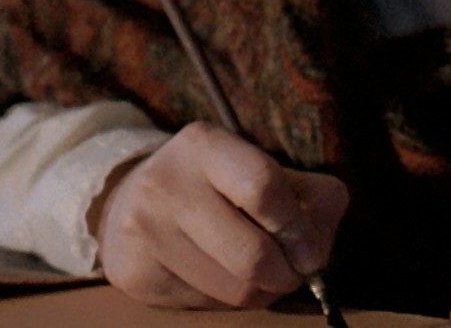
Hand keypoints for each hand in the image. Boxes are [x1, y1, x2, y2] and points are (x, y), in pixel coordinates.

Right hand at [90, 121, 348, 308]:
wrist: (131, 200)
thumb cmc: (219, 185)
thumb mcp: (264, 169)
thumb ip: (311, 196)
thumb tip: (319, 245)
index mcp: (204, 146)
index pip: (264, 188)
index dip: (298, 228)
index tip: (312, 250)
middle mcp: (165, 184)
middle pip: (252, 255)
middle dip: (287, 273)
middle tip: (296, 272)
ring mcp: (143, 231)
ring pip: (233, 289)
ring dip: (263, 290)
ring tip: (263, 274)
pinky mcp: (134, 273)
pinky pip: (205, 305)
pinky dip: (229, 299)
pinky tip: (223, 276)